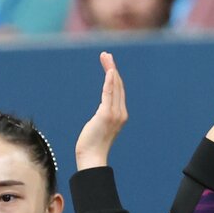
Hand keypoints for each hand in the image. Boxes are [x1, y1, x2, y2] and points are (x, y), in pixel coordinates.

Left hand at [75, 51, 127, 169]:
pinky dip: (110, 82)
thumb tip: (101, 112)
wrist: (92, 156)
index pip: (118, 91)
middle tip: (106, 55)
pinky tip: (109, 71)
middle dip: (112, 68)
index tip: (108, 64)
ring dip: (110, 70)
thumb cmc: (92, 144)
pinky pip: (109, 94)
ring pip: (115, 86)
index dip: (114, 76)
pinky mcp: (106, 114)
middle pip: (118, 85)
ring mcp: (115, 114)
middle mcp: (121, 113)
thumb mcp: (99, 126)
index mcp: (120, 115)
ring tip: (106, 57)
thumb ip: (103, 116)